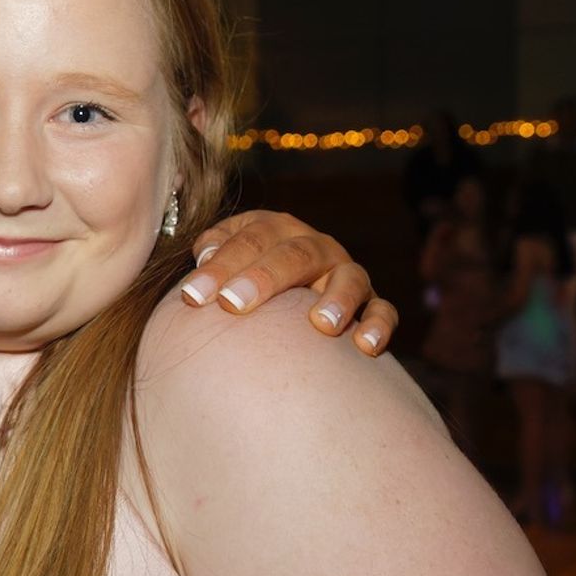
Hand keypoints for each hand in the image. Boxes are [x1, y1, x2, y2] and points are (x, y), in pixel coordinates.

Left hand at [180, 210, 397, 355]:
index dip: (220, 266)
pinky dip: (379, 325)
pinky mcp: (371, 303)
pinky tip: (365, 346)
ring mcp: (345, 273)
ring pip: (350, 278)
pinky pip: (383, 310)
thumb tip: (204, 255)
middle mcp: (315, 246)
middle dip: (264, 279)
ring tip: (321, 325)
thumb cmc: (244, 279)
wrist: (286, 298)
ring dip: (338, 299)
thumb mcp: (227, 258)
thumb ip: (214, 251)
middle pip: (294, 254)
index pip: (248, 240)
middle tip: (233, 304)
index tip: (192, 297)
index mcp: (276, 230)